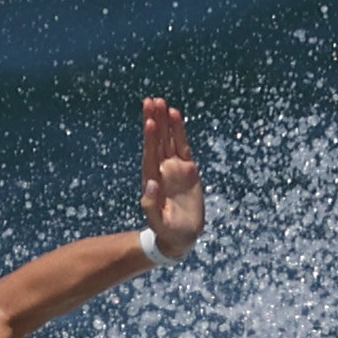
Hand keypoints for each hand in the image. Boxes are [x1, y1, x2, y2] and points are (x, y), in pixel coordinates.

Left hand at [139, 97, 203, 257]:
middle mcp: (161, 170)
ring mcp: (174, 169)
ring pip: (169, 140)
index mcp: (152, 180)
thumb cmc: (167, 231)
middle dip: (154, 121)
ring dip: (165, 122)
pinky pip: (183, 147)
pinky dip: (179, 132)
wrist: (180, 237)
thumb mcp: (158, 222)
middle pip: (157, 141)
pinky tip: (176, 116)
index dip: (150, 138)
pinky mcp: (188, 170)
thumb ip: (151, 205)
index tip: (149, 121)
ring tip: (162, 102)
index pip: (150, 154)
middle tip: (152, 100)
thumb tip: (150, 183)